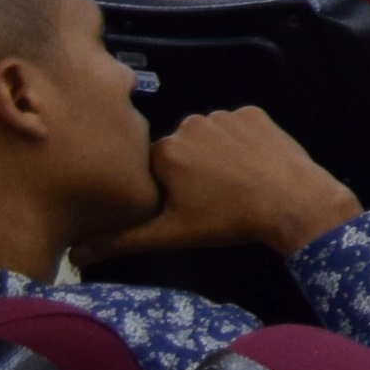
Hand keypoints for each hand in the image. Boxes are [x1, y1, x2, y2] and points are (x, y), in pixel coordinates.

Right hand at [90, 107, 362, 261]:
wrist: (293, 202)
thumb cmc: (228, 219)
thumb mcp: (170, 234)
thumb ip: (121, 240)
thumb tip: (76, 256)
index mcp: (165, 150)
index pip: (153, 167)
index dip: (167, 188)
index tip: (187, 203)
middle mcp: (191, 124)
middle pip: (181, 149)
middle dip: (190, 170)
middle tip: (213, 196)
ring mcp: (226, 115)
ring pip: (209, 137)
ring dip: (216, 154)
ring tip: (234, 182)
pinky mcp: (256, 113)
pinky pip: (239, 127)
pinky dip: (242, 142)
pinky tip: (253, 164)